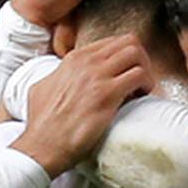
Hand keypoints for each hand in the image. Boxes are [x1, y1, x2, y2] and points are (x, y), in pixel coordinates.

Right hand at [11, 35, 154, 175]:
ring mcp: (97, 76)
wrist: (41, 145)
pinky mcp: (107, 95)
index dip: (125, 58)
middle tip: (140, 81)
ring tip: (141, 90)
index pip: (112, 42)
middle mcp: (86, 62)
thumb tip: (60, 77)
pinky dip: (146, 85)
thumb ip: (57, 77)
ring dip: (145, 71)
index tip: (126, 75)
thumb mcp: (42, 88)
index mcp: (73, 59)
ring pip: (136, 54)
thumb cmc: (41, 125)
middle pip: (128, 42)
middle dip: (141, 60)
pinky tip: (140, 98)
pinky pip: (139, 76)